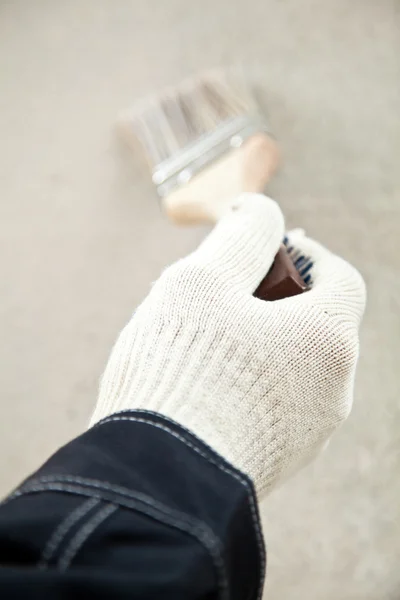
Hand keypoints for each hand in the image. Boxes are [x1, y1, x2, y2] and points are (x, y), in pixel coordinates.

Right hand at [90, 194, 365, 496]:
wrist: (157, 481)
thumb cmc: (183, 369)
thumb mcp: (205, 278)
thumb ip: (242, 234)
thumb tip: (261, 209)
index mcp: (327, 340)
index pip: (339, 278)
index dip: (306, 254)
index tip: (270, 246)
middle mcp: (332, 390)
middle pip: (316, 322)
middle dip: (273, 295)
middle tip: (224, 289)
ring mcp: (308, 432)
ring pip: (293, 364)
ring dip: (259, 338)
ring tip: (205, 335)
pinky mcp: (278, 461)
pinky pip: (274, 402)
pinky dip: (250, 378)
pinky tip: (204, 380)